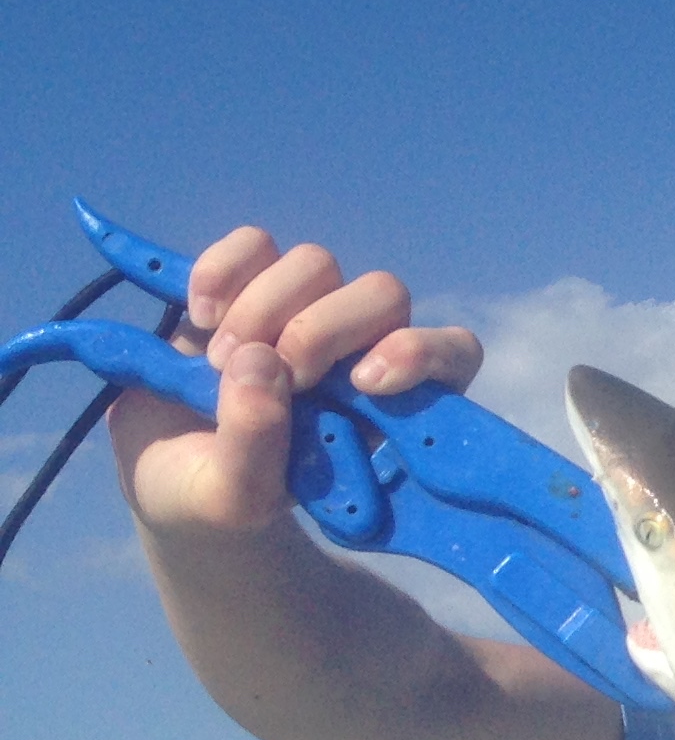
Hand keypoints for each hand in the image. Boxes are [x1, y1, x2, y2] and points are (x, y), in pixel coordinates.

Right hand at [110, 226, 485, 538]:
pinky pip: (253, 244)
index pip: (453, 354)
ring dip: (262, 309)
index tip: (366, 382)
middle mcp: (359, 348)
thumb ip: (254, 448)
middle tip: (275, 376)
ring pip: (316, 264)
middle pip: (384, 293)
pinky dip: (222, 273)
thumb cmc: (216, 493)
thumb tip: (260, 365)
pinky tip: (200, 316)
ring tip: (217, 364)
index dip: (423, 353)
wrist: (157, 473)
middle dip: (323, 330)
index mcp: (387, 406)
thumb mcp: (231, 495)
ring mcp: (304, 309)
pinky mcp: (246, 284)